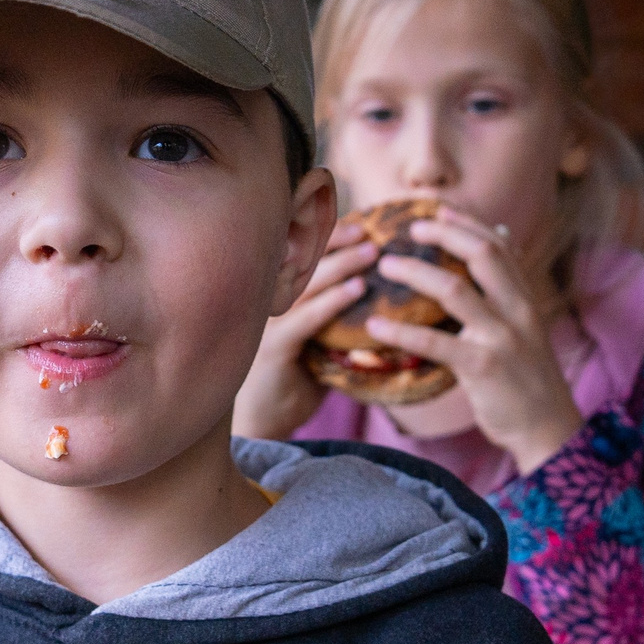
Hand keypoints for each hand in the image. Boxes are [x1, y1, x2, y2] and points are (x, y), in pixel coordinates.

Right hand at [231, 221, 382, 439]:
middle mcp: (267, 304)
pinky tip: (356, 290)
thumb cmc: (296, 378)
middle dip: (336, 241)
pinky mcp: (273, 348)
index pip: (300, 256)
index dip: (328, 237)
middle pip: (301, 260)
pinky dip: (332, 301)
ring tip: (372, 252)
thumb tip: (378, 295)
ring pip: (307, 284)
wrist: (266, 421)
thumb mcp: (317, 340)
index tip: (360, 222)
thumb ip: (335, 317)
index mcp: (275, 297)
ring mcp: (268, 324)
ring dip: (342, 265)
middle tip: (369, 230)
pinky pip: (306, 319)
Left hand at [373, 205, 583, 472]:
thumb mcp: (526, 325)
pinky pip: (435, 342)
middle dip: (444, 234)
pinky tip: (374, 326)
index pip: (499, 245)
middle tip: (409, 229)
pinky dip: (401, 332)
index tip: (437, 209)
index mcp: (526, 297)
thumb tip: (501, 238)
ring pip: (454, 290)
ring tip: (386, 265)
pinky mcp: (482, 367)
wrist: (548, 427)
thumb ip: (509, 287)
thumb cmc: (528, 377)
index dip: (468, 223)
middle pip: (482, 254)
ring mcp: (501, 337)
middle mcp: (517, 310)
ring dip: (415, 273)